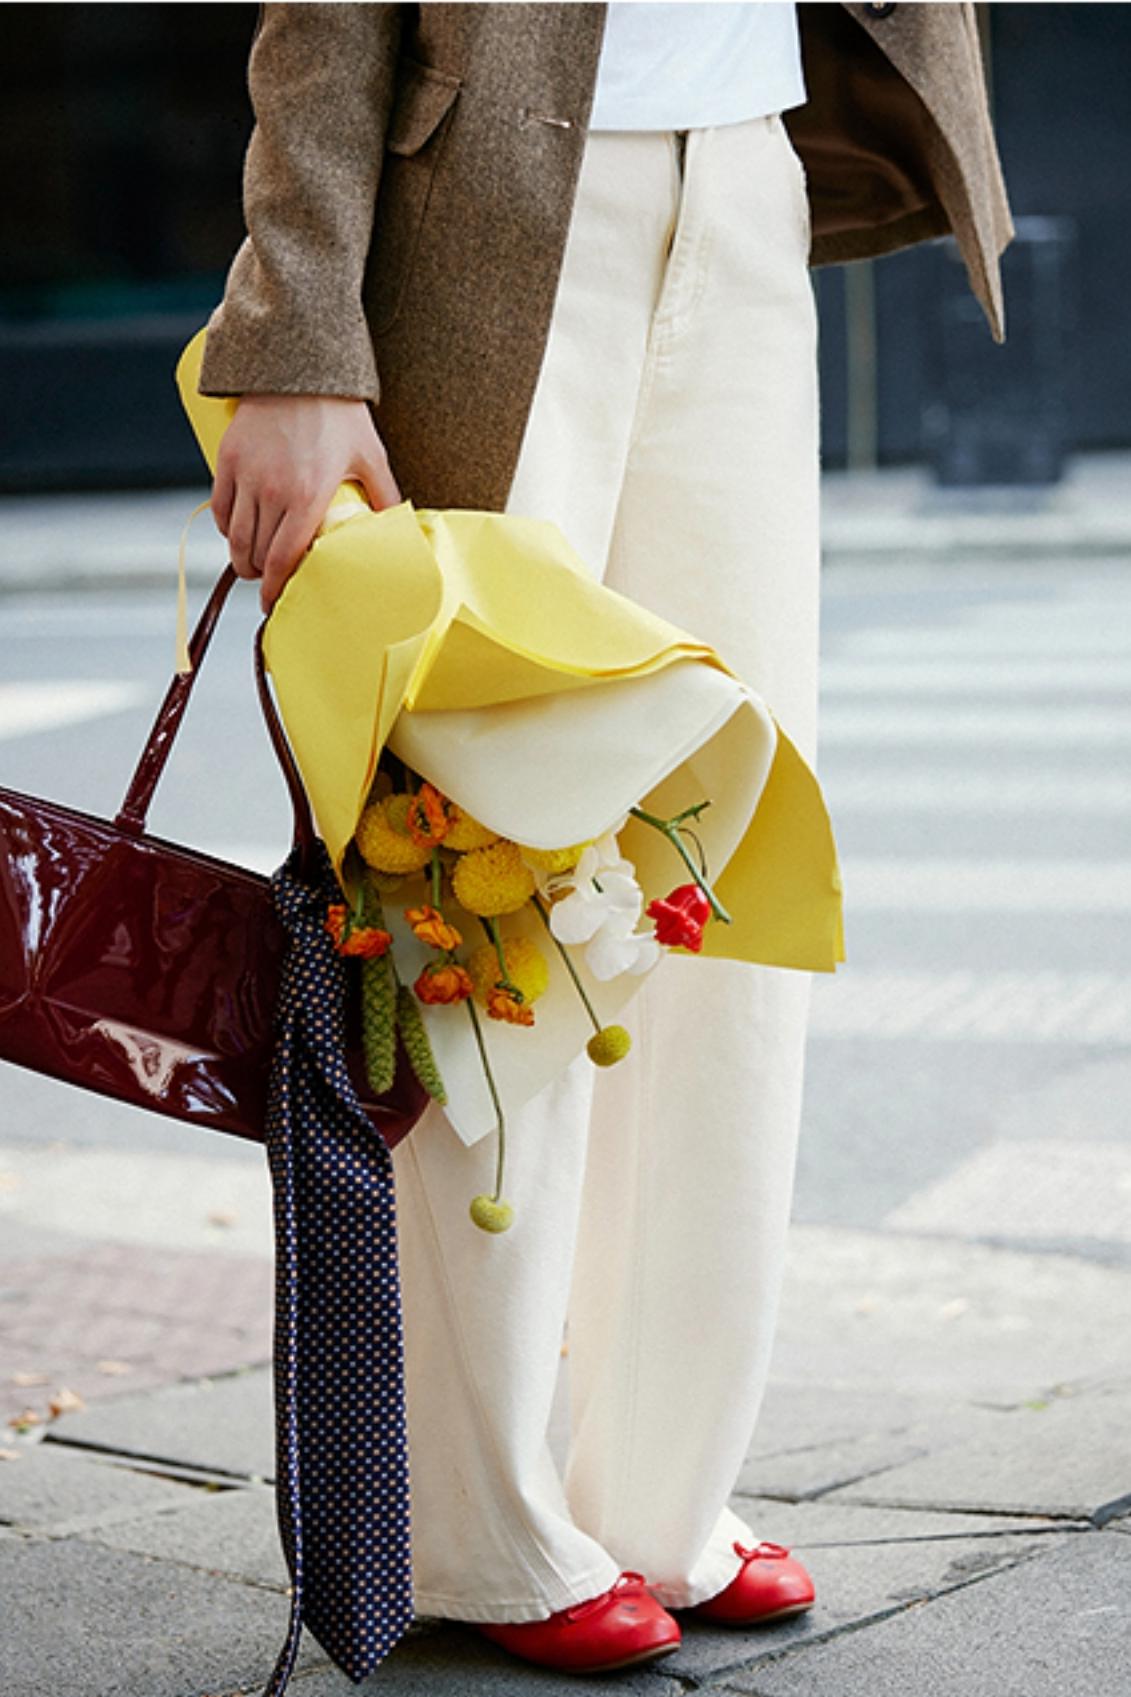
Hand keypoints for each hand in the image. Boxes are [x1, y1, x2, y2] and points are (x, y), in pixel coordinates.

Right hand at [210, 394, 401, 611]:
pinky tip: (237, 535)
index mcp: (308, 497)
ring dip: (242, 559)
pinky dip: (226, 529)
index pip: (284, 558)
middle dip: (260, 578)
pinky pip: (220, 507)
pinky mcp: (228, 459)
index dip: (276, 589)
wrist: (299, 366)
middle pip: (256, 554)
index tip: (275, 603)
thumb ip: (385, 496)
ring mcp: (247, 475)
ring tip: (253, 566)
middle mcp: (273, 491)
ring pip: (234, 536)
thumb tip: (400, 527)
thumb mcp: (371, 456)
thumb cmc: (339, 412)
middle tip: (269, 585)